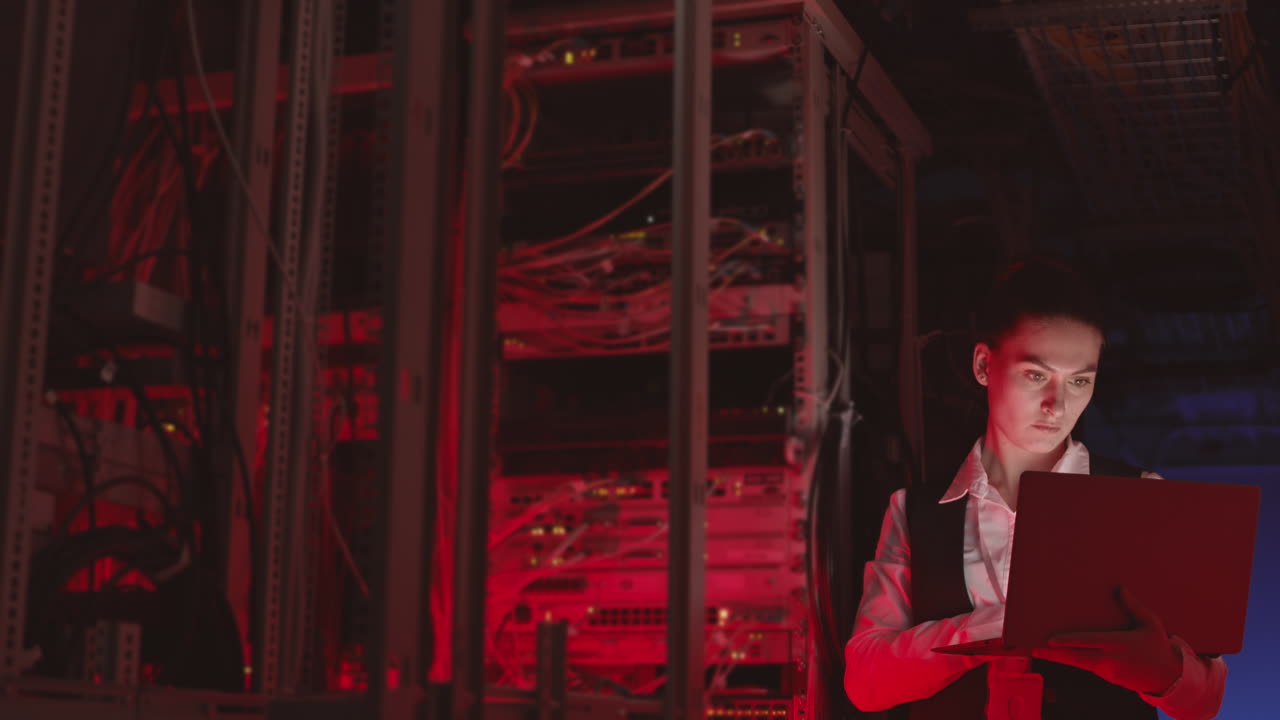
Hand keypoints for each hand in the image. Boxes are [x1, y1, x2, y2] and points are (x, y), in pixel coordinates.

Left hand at [1032, 586, 1182, 694]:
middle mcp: (1110, 659)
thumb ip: (1134, 606)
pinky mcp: (1108, 677)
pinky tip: (1060, 655)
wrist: (1168, 677)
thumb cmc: (1157, 646)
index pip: (1089, 642)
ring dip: (1060, 658)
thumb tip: (1120, 587)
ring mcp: (1108, 671)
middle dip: (1055, 655)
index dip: (1069, 642)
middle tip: (1034, 650)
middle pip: (1077, 658)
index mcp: (1119, 644)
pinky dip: (1073, 661)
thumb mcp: (1151, 624)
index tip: (1051, 640)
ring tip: (1039, 651)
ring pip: (1079, 664)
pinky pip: (1087, 667)